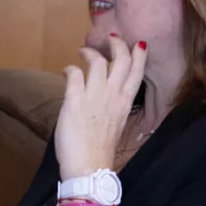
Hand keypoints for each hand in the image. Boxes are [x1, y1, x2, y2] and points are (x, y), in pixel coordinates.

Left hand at [54, 34, 146, 180]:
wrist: (89, 166)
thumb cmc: (100, 150)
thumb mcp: (115, 124)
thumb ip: (114, 108)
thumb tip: (108, 100)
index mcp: (125, 103)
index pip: (137, 72)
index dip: (139, 54)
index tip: (138, 43)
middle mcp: (113, 95)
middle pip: (122, 60)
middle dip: (117, 44)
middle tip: (110, 39)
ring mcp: (95, 96)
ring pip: (97, 61)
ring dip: (89, 52)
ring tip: (82, 51)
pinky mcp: (75, 100)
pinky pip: (73, 74)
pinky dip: (69, 69)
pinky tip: (66, 70)